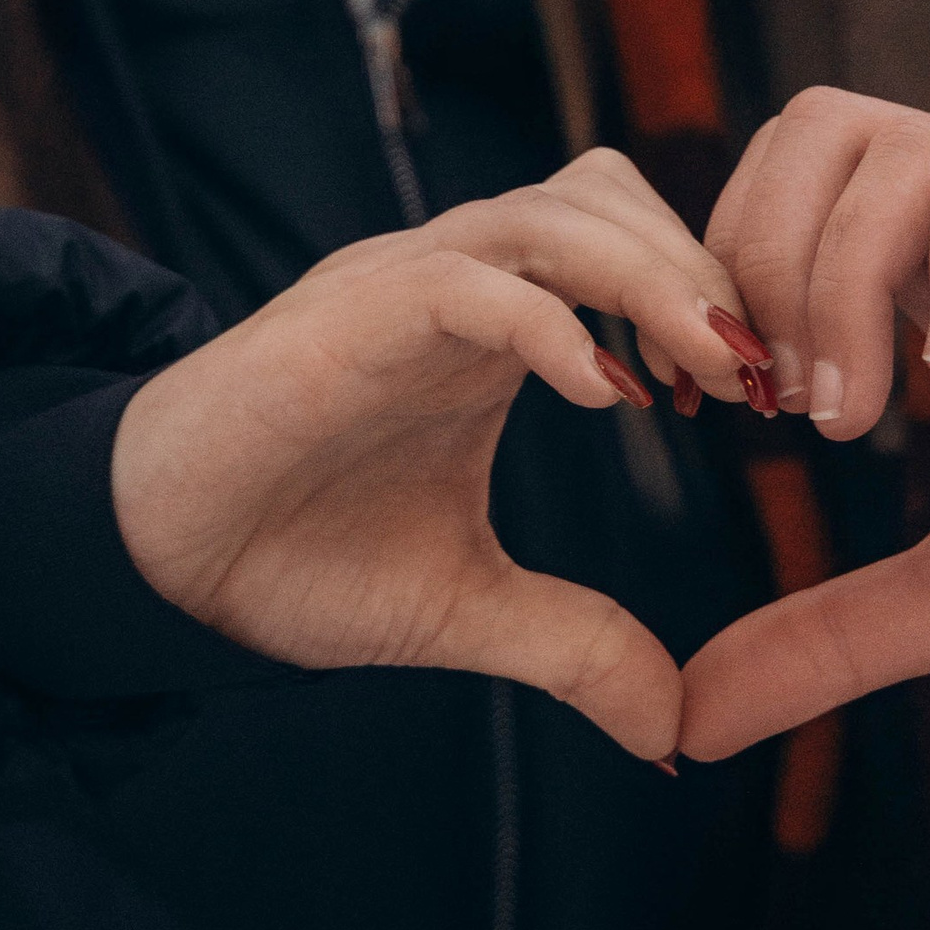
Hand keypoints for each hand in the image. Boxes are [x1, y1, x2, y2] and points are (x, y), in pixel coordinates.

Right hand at [112, 150, 764, 760]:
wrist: (158, 565)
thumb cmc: (295, 560)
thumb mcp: (464, 609)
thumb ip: (572, 645)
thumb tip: (673, 731)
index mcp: (492, 325)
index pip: (626, 241)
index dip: (707, 295)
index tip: (772, 393)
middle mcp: (453, 280)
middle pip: (606, 198)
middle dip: (701, 269)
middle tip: (767, 374)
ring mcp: (399, 286)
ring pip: (550, 213)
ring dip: (648, 278)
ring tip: (714, 371)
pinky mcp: (345, 317)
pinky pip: (467, 282)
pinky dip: (547, 322)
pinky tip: (606, 397)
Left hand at [678, 94, 929, 760]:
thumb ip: (835, 636)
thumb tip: (687, 719)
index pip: (778, 190)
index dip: (717, 275)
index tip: (718, 410)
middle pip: (819, 127)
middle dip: (758, 257)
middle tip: (780, 407)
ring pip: (907, 143)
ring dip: (841, 273)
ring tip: (854, 418)